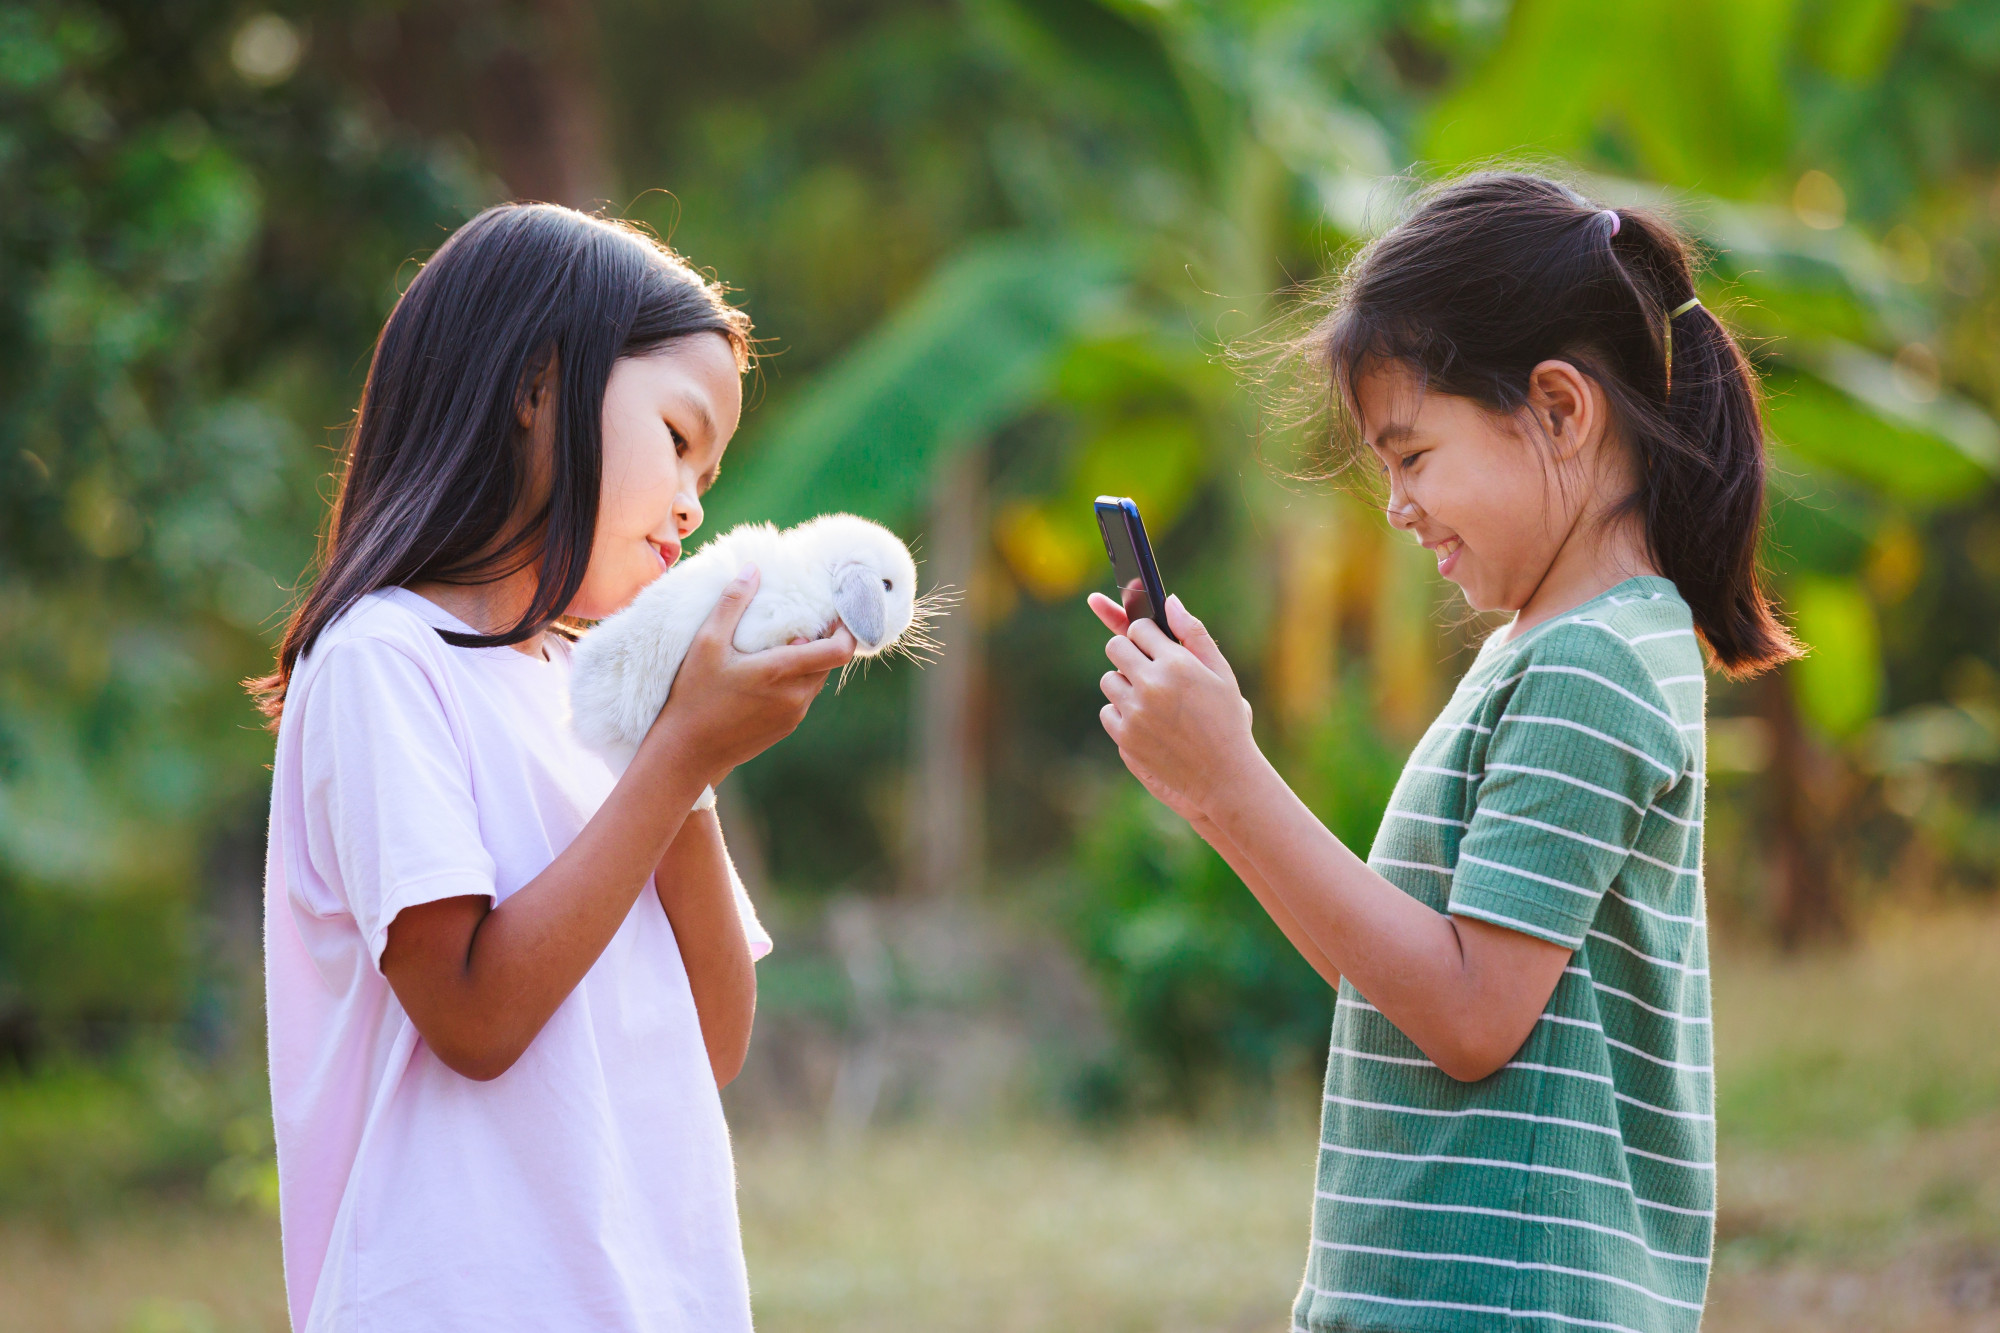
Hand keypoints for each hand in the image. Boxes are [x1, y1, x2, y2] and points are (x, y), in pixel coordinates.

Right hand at [650, 564, 856, 782]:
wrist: (687, 751)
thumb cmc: (694, 695)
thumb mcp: (706, 643)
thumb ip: (732, 603)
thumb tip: (752, 569)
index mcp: (782, 672)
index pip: (839, 651)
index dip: (848, 629)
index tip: (839, 611)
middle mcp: (796, 696)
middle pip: (829, 662)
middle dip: (822, 640)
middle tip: (802, 620)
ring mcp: (793, 715)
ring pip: (816, 680)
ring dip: (808, 661)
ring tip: (782, 645)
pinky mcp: (786, 728)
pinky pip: (803, 697)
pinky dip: (796, 680)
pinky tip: (768, 674)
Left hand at [1089, 591, 1259, 821]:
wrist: (1223, 777)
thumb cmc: (1227, 721)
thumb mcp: (1221, 673)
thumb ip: (1194, 634)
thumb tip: (1170, 600)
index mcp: (1176, 663)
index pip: (1138, 627)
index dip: (1146, 635)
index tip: (1154, 644)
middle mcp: (1152, 685)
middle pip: (1115, 648)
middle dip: (1128, 652)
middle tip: (1147, 668)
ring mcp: (1135, 712)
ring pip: (1109, 680)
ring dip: (1125, 684)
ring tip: (1153, 700)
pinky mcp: (1125, 737)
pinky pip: (1107, 712)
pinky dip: (1122, 714)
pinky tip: (1148, 723)